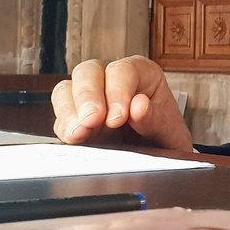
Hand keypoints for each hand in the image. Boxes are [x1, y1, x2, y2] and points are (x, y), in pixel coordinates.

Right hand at [51, 55, 192, 153]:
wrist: (157, 160)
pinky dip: (63, 128)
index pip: (122, 70)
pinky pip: (59, 117)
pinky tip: (74, 140)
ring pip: (65, 90)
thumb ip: (156, 119)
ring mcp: (91, 99)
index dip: (117, 91)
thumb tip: (139, 105)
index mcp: (143, 74)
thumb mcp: (170, 132)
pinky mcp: (75, 120)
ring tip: (80, 134)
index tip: (118, 118)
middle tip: (92, 122)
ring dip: (69, 112)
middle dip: (87, 96)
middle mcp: (112, 80)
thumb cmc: (166, 139)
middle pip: (88, 71)